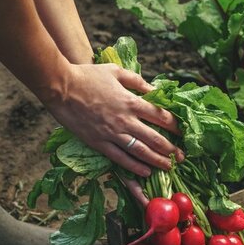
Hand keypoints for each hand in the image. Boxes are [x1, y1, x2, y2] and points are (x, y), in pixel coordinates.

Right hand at [40, 62, 182, 176]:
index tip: (182, 133)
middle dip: (171, 149)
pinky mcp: (99, 143)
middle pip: (155, 138)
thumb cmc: (88, 76)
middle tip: (181, 157)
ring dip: (157, 161)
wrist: (61, 87)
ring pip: (140, 151)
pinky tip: (145, 172)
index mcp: (131, 101)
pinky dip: (135, 167)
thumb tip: (154, 88)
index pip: (161, 116)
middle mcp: (125, 120)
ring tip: (168, 167)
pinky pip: (120, 158)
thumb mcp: (116, 72)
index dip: (175, 126)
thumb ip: (137, 81)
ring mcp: (112, 133)